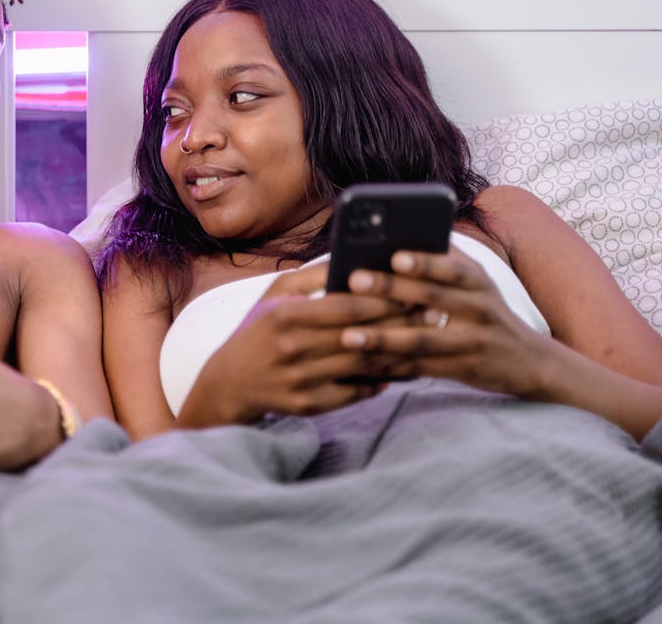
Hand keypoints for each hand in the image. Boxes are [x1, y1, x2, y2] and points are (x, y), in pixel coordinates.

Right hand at [178, 262, 416, 427]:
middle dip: (400, 323)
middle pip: (361, 336)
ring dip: (397, 354)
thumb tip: (354, 256)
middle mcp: (292, 348)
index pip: (347, 306)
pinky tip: (395, 372)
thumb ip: (314, 274)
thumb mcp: (276, 293)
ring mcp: (300, 380)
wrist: (229, 381)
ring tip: (422, 341)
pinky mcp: (307, 405)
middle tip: (432, 313)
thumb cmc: (259, 328)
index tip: (412, 289)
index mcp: (286, 314)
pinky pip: (353, 393)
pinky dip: (378, 383)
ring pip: (362, 366)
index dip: (384, 298)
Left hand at [339, 249, 557, 397]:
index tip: (395, 254)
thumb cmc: (487, 311)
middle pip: (432, 297)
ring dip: (383, 338)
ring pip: (422, 339)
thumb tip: (399, 231)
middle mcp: (478, 308)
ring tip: (347, 336)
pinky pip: (420, 368)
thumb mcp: (477, 282)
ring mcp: (471, 342)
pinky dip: (390, 367)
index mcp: (477, 280)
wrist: (530, 360)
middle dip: (391, 288)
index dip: (425, 261)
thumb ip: (445, 259)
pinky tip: (361, 364)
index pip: (452, 266)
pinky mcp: (461, 370)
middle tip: (354, 280)